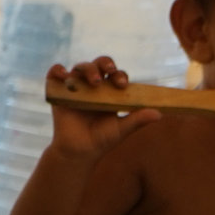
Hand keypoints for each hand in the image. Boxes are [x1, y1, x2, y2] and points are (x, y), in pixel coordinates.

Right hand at [45, 57, 159, 156]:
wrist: (79, 151)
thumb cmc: (102, 139)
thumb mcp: (121, 129)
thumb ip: (137, 120)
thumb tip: (159, 114)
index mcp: (110, 91)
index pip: (116, 75)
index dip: (120, 75)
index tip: (123, 85)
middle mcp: (94, 86)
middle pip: (100, 64)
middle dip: (105, 63)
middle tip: (109, 71)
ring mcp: (76, 88)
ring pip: (81, 67)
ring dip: (88, 69)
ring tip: (94, 82)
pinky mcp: (59, 92)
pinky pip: (56, 75)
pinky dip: (57, 70)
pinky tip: (63, 75)